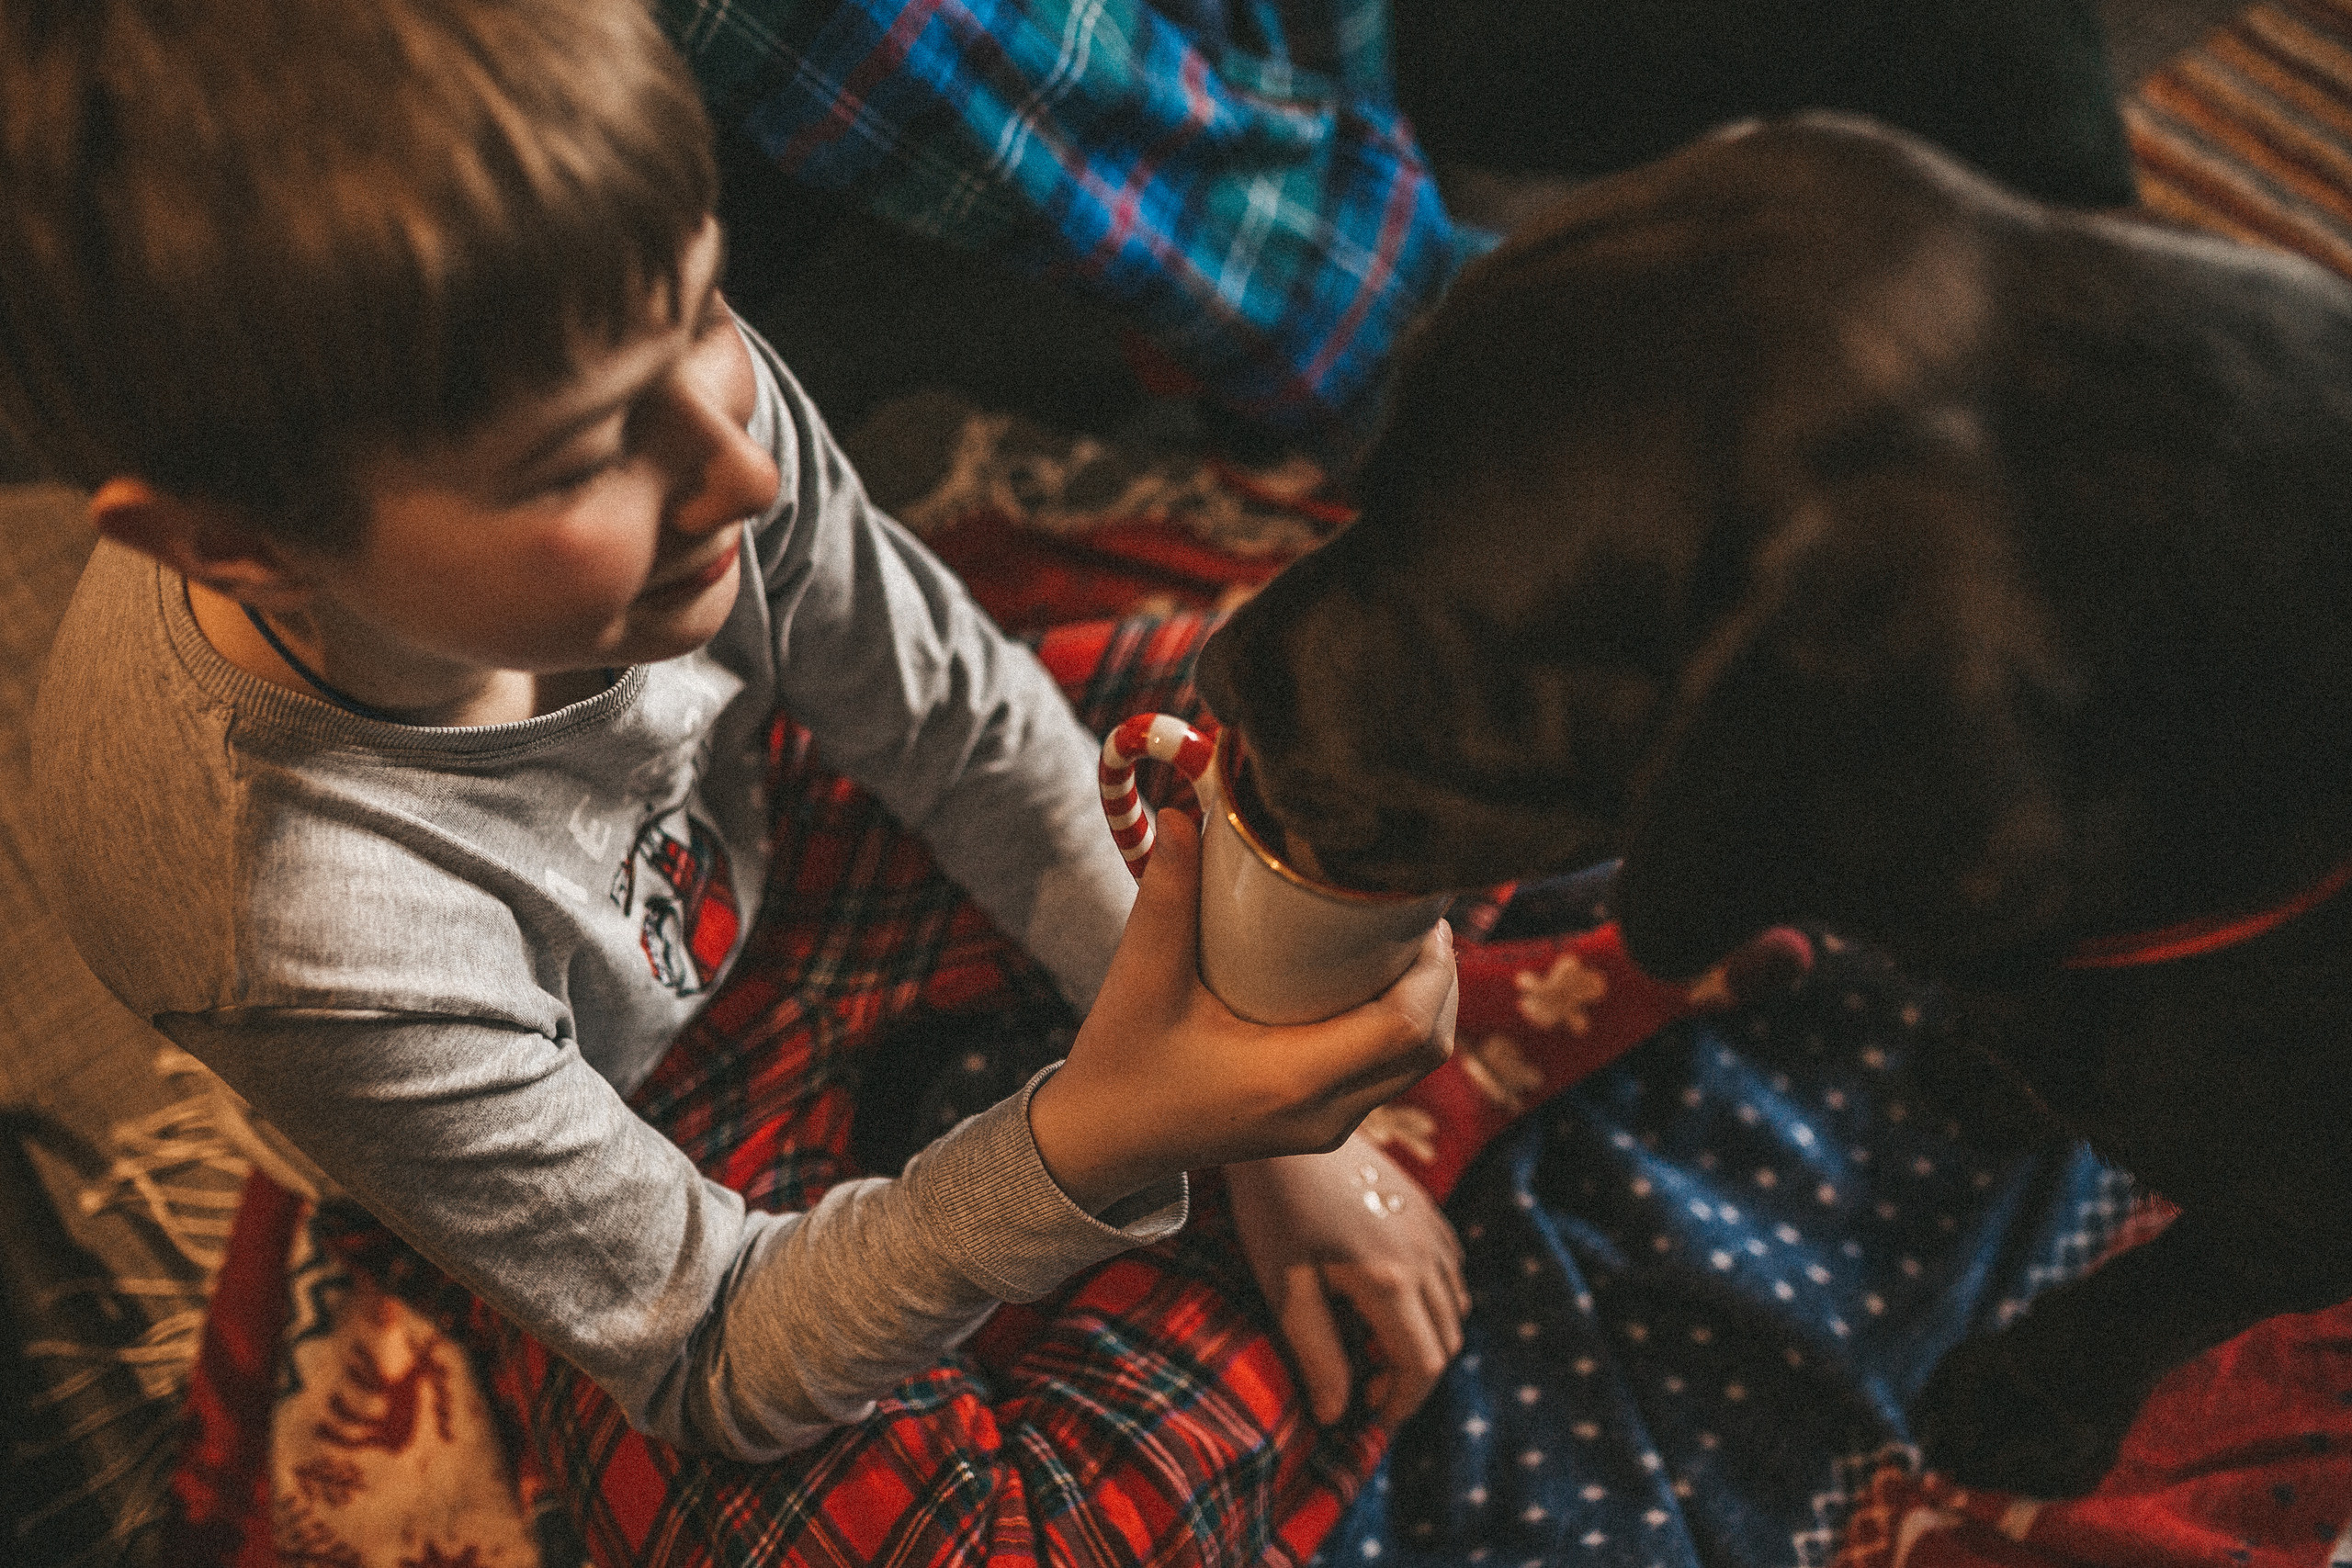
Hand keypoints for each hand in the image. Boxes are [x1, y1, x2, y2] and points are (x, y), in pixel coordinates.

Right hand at [1029, 812, 1457, 1214]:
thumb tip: (1187, 812)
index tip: (1417, 911)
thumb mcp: (1140, 978)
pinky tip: (1370, 981)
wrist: (1100, 1144)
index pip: (1408, 1028)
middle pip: (1429, 1047)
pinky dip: (1399, 1028)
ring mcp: (1325, 1127)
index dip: (1432, 966)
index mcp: (1292, 1081)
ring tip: (1401, 940)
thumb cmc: (1118, 1065)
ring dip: (1425, 1004)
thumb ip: (1166, 895)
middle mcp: (1323, 1114)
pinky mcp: (1318, 1125)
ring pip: (1414, 1065)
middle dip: (1439, 978)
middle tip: (1416, 916)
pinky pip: (1387, 1075)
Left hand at [1228, 1133, 1468, 1428]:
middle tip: (1365, 1383)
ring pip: (1453, 1305)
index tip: (1371, 1414)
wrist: (1286, 1132)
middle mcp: (1424, 1257)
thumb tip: (1336, 1415)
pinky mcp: (1426, 1208)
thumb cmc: (1274, 1210)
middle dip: (1412, 1375)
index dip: (1403, 1401)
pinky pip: (1448, 1269)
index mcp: (1390, 1282)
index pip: (1423, 1364)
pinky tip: (1388, 1297)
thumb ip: (1317, 1355)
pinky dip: (1431, 1299)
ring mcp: (1431, 1229)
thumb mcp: (1285, 1289)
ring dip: (1424, 1336)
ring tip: (1374, 1342)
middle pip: (1446, 1339)